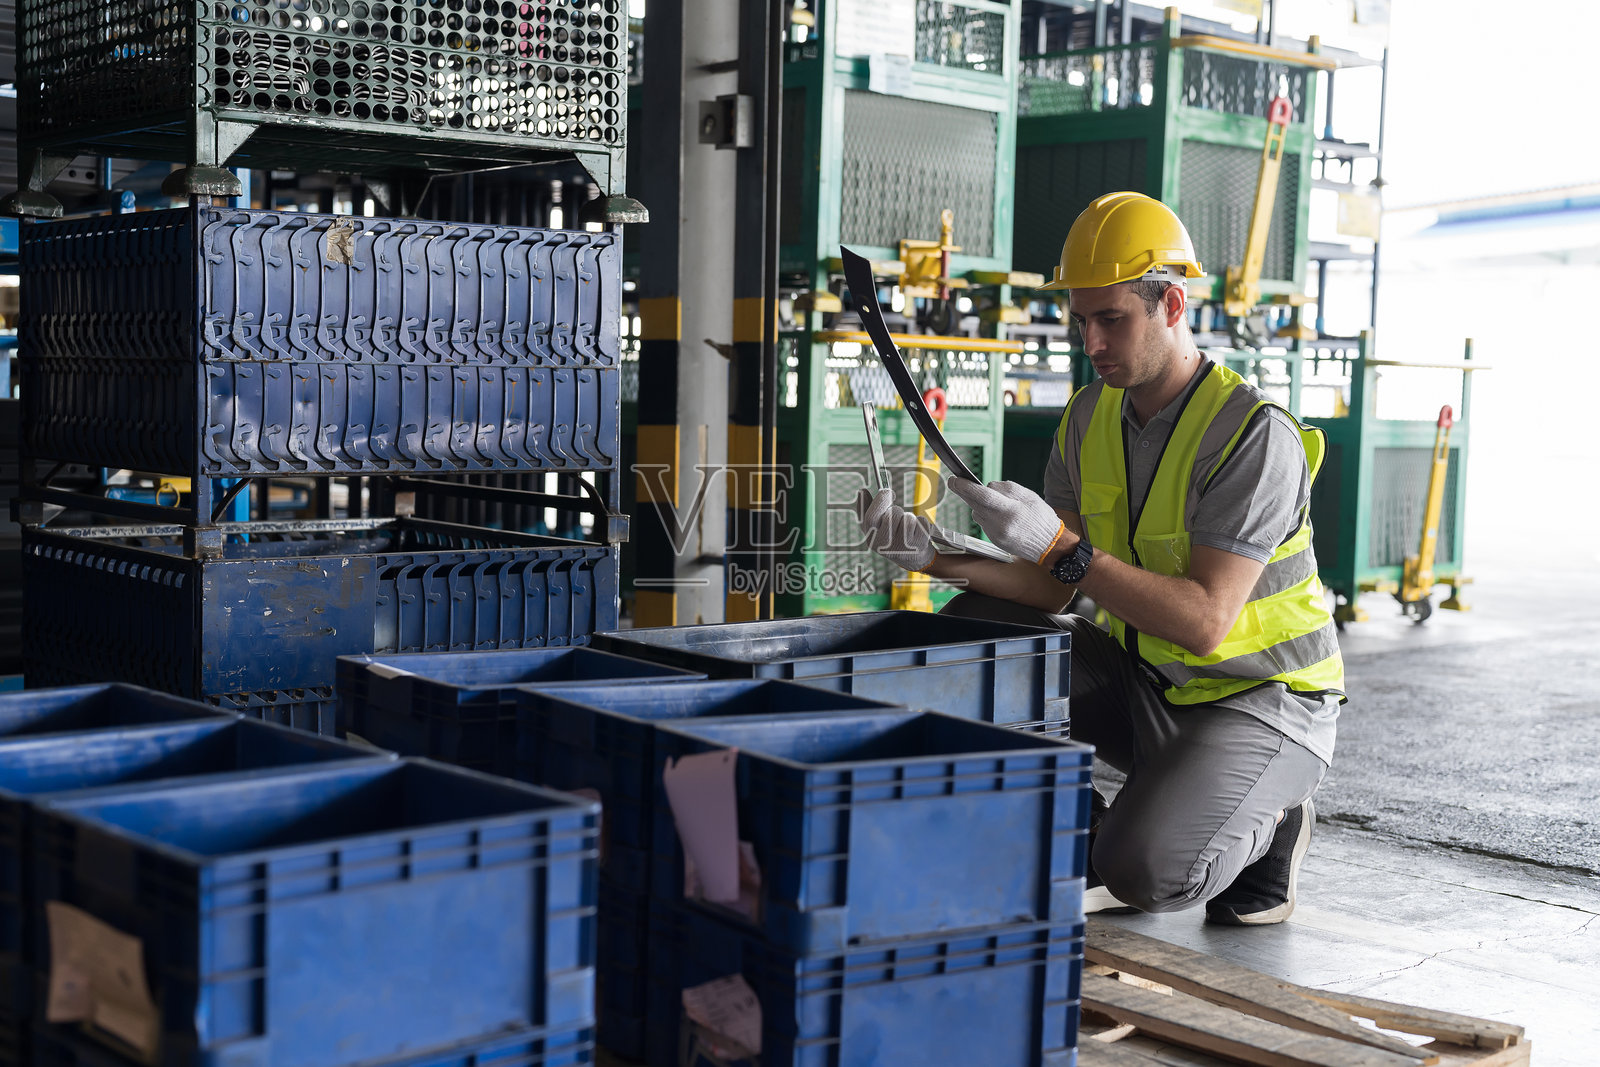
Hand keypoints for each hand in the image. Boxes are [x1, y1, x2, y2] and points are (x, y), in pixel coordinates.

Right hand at [854, 488, 936, 572]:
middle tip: (897, 516)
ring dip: (909, 517)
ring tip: (907, 526)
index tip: (887, 492)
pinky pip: (922, 522)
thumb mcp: (875, 526)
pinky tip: (917, 531)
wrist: (911, 557)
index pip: (872, 516)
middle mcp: (885, 545)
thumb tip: (862, 491)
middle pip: (893, 514)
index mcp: (871, 538)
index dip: (880, 500)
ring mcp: (903, 547)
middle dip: (897, 510)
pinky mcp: (919, 545)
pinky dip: (921, 522)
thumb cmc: (890, 536)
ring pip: (908, 518)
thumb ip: (865, 508)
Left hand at [945, 479, 1065, 563]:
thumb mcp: (1029, 496)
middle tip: (955, 481)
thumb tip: (987, 486)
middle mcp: (1000, 524)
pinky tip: (999, 515)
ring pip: (977, 513)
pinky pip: (983, 522)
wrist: (1049, 546)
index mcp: (1011, 511)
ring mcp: (995, 534)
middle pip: (975, 504)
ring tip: (997, 504)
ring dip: (979, 504)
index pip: (983, 496)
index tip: (955, 479)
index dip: (966, 487)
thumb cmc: (1041, 517)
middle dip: (964, 492)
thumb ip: (1006, 488)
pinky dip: (986, 515)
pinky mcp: (993, 540)